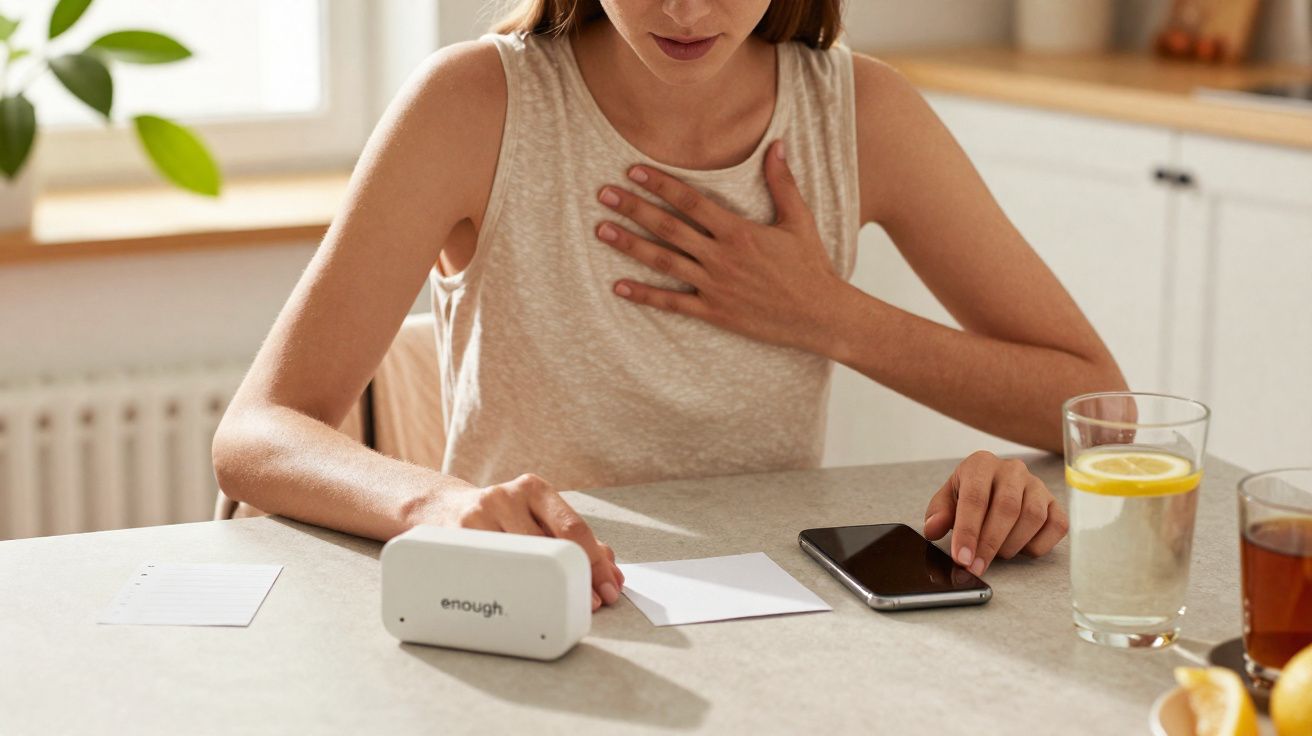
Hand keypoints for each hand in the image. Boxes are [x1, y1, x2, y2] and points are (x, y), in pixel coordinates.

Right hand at [408, 473, 624, 611]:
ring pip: (521, 561)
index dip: (594, 562)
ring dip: (544, 588)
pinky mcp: (455, 542)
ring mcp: (477, 518)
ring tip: (557, 605)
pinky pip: (491, 572)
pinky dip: (510, 590)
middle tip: (589, 603)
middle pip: (549, 545)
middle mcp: (506, 497)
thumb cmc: (502, 519)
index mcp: (533, 489)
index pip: (573, 526)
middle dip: (575, 579)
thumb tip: (612, 572)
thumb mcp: (538, 517)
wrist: (443, 511)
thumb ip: (577, 540)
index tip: (608, 588)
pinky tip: (519, 600)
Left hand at [595, 140, 845, 353]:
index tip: (633, 170)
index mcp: (738, 231)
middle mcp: (721, 257)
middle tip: (603, 194)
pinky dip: (645, 295)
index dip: (660, 184)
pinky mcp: (714, 312)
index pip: (690, 201)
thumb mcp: (799, 220)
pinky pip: (673, 303)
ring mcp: (715, 286)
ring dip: (630, 245)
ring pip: (663, 262)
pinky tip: (619, 287)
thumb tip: (777, 144)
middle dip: (633, 208)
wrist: (820, 315)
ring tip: (602, 231)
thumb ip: (782, 182)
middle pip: (668, 228)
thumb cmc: (810, 266)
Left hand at [922, 452, 1068, 575]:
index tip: (962, 557)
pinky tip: (1020, 548)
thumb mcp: (948, 499)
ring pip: (1033, 517)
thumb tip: (933, 529)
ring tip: (996, 554)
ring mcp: (1038, 485)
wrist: (995, 487)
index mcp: (981, 464)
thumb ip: (938, 513)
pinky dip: (1038, 545)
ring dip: (1012, 544)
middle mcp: (1013, 470)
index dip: (968, 531)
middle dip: (989, 544)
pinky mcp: (1055, 503)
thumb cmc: (970, 495)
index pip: (975, 499)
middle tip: (976, 566)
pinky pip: (1056, 526)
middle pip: (1007, 508)